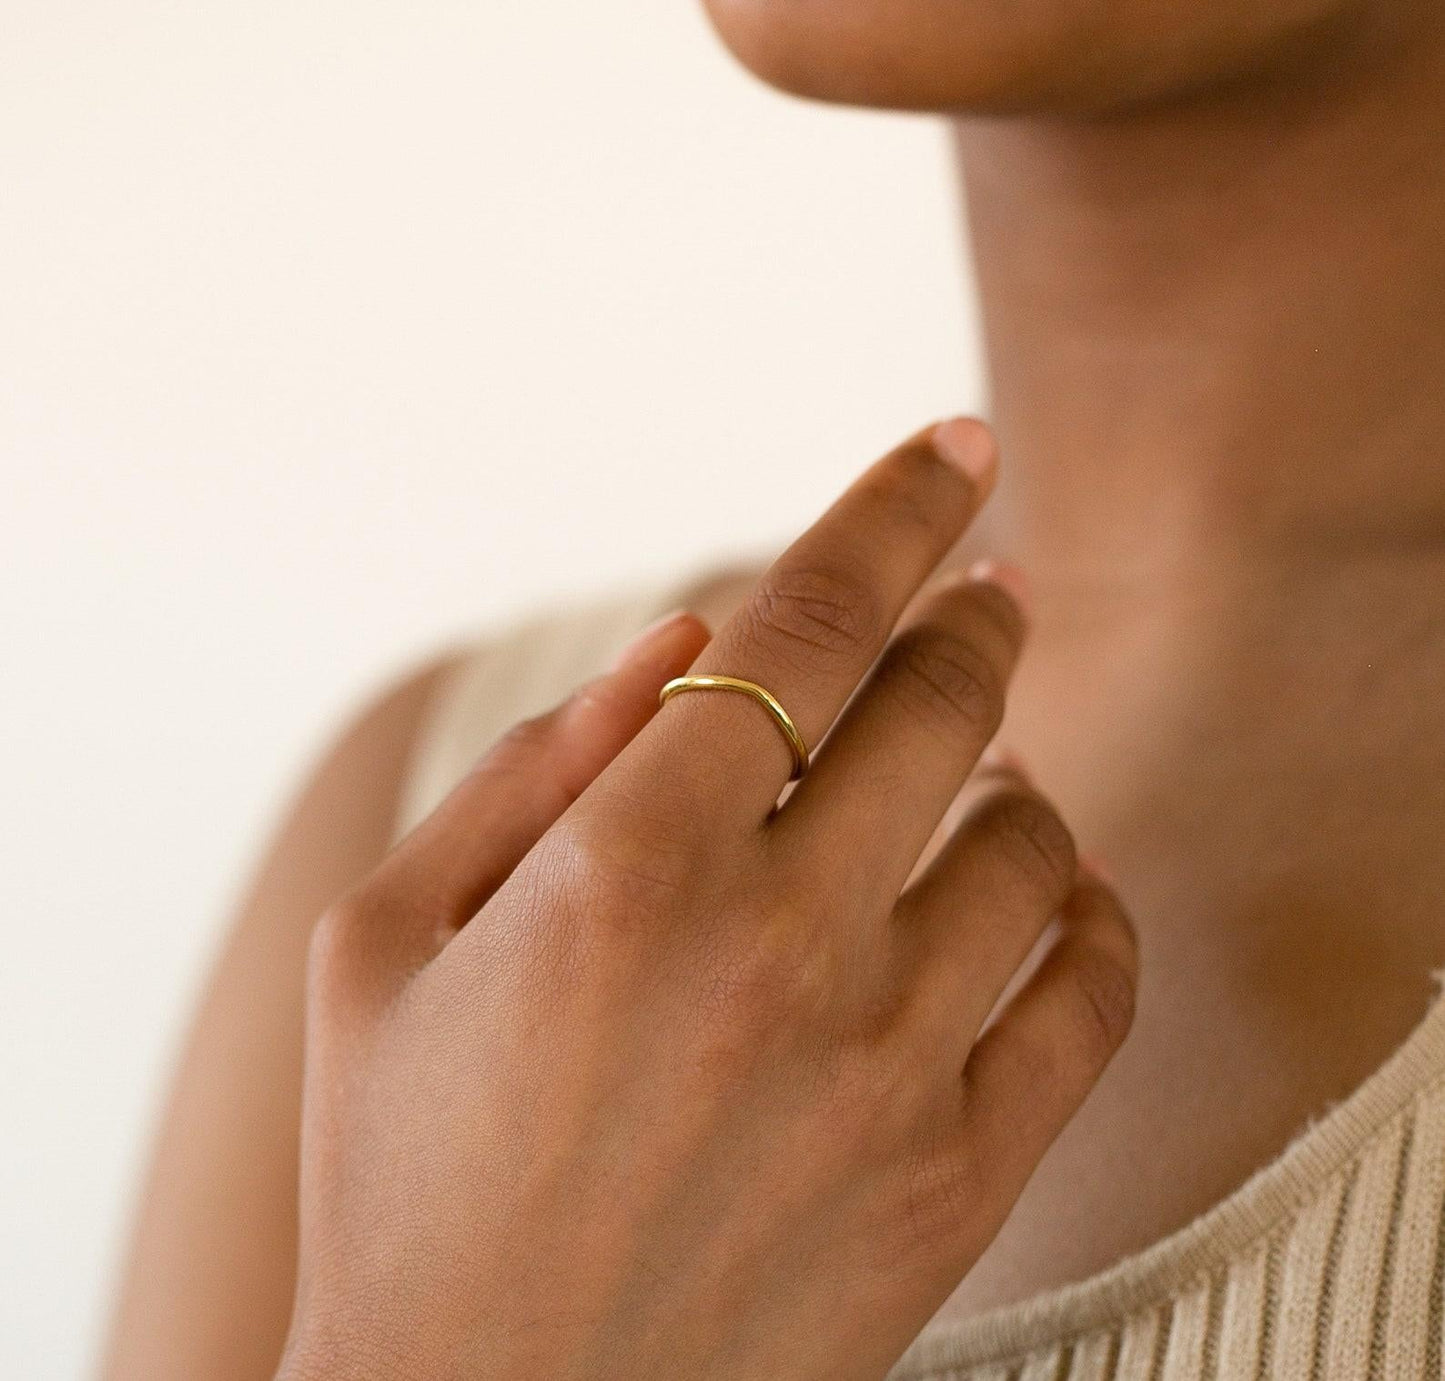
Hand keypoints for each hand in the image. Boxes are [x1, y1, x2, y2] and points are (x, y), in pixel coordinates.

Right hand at [279, 420, 1137, 1380]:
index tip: (956, 444)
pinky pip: (1091, 994)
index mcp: (629, 868)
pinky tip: (1044, 891)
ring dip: (1016, 769)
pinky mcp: (956, 1179)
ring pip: (1031, 838)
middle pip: (943, 701)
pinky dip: (1088, 912)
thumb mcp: (385, 942)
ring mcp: (887, 1069)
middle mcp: (779, 949)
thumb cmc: (401, 1172)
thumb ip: (532, 765)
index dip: (893, 507)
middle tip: (988, 587)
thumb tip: (690, 636)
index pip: (808, 620)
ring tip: (980, 770)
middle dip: (974, 616)